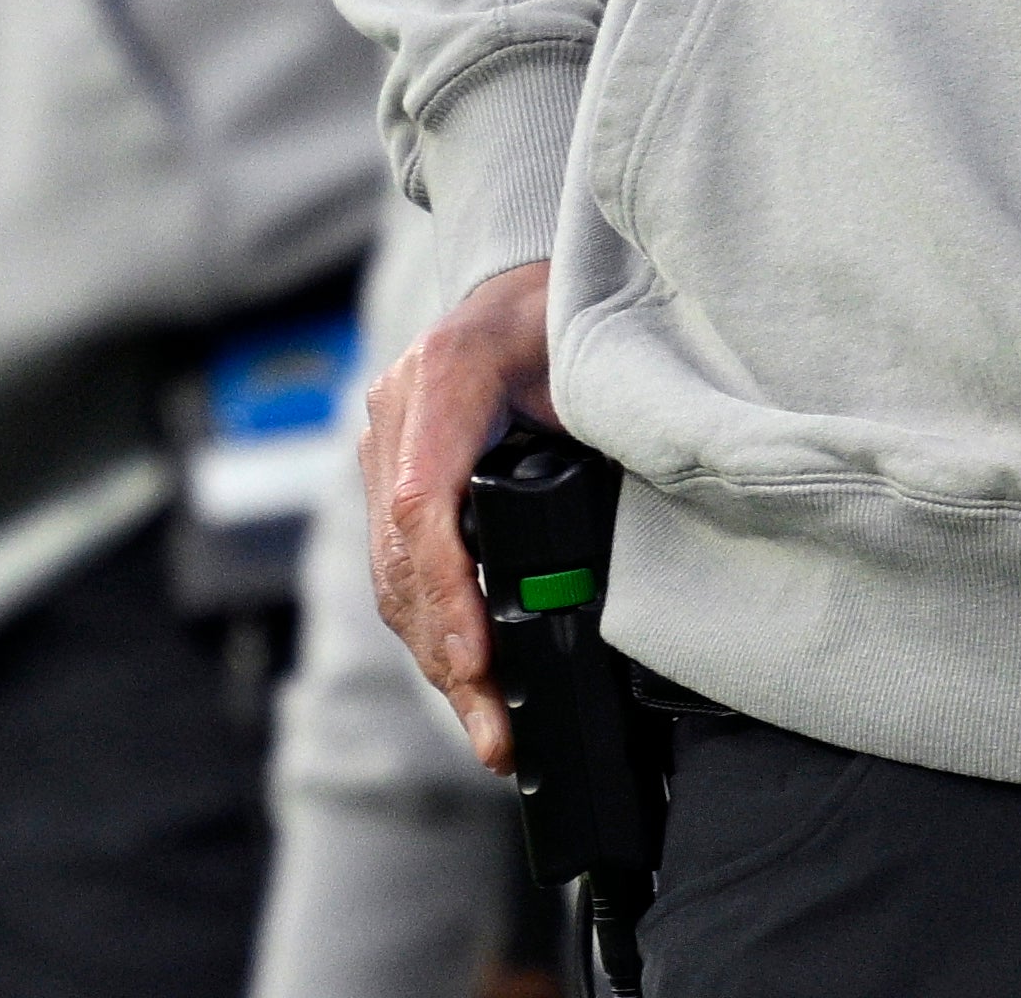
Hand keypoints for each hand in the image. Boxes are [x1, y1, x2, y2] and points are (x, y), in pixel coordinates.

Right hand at [360, 258, 553, 774]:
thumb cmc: (569, 313)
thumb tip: (636, 517)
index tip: (476, 662)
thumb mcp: (593, 350)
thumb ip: (600, 421)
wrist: (524, 287)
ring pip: (394, 577)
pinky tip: (470, 683)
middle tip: (497, 732)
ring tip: (491, 731)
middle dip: (449, 656)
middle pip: (401, 558)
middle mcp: (397, 411)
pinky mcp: (391, 477)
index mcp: (446, 373)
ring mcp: (384, 445)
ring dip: (440, 661)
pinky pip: (402, 569)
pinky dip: (435, 632)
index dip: (447, 590)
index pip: (424, 501)